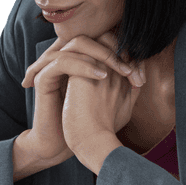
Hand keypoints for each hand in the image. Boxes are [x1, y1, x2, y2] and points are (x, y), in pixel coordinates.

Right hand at [20, 30, 143, 163]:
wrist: (76, 148)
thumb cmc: (97, 125)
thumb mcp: (117, 100)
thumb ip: (126, 82)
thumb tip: (142, 68)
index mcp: (82, 64)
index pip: (102, 41)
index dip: (123, 51)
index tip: (138, 74)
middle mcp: (67, 61)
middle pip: (91, 36)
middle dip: (115, 49)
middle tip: (130, 70)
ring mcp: (53, 68)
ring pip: (78, 43)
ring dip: (103, 54)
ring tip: (121, 71)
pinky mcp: (43, 80)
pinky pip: (62, 61)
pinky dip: (83, 65)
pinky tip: (101, 77)